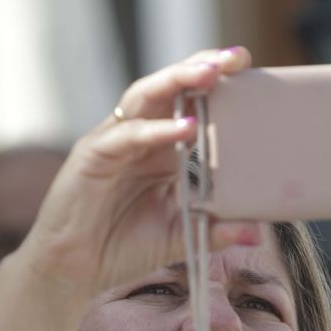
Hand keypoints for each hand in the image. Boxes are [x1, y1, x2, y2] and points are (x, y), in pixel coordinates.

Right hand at [14, 47, 263, 301]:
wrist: (75, 272)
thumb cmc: (122, 248)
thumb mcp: (179, 236)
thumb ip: (214, 229)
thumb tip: (256, 233)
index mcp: (162, 148)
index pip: (190, 102)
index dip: (216, 83)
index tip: (249, 67)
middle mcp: (139, 137)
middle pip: (170, 88)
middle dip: (201, 68)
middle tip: (235, 58)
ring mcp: (114, 142)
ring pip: (145, 98)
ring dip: (177, 82)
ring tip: (210, 74)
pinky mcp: (92, 156)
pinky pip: (126, 135)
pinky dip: (155, 129)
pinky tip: (184, 127)